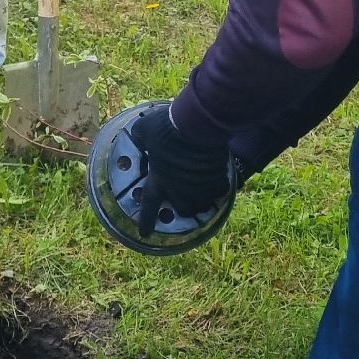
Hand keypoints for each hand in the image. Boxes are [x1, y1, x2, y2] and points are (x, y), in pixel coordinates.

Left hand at [128, 105, 232, 234]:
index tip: (144, 233)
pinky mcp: (217, 177)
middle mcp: (179, 188)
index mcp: (159, 179)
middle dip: (183, 208)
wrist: (196, 125)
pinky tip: (218, 182)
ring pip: (203, 204)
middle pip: (183, 209)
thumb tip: (139, 134)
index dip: (146, 220)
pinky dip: (218, 189)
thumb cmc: (166, 128)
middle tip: (184, 201)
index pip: (149, 205)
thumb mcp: (144, 128)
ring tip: (203, 194)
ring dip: (202, 201)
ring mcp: (200, 185)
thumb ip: (141, 135)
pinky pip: (219, 191)